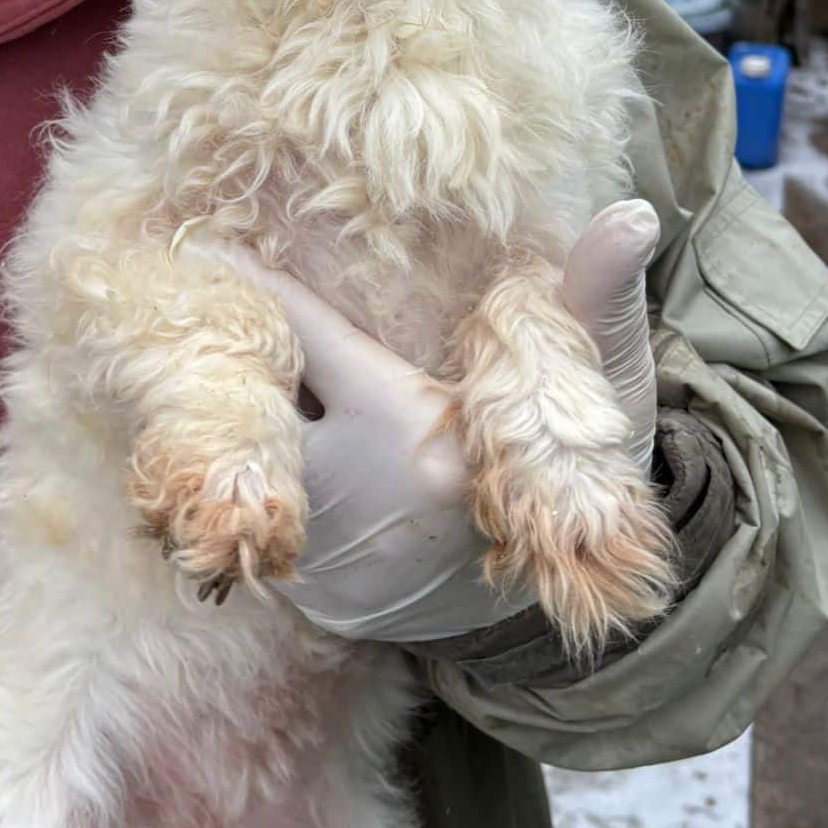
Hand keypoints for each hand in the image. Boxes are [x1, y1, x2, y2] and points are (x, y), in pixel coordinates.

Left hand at [202, 198, 661, 645]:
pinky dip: (243, 475)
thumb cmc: (573, 477)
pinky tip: (244, 446)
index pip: (309, 335)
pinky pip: (248, 514)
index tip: (206, 246)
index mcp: (414, 431)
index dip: (259, 288)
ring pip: (240, 460)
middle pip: (253, 401)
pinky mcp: (303, 593)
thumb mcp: (603, 389)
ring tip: (209, 371)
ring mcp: (320, 553)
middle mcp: (354, 495)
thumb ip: (597, 300)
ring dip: (230, 418)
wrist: (559, 610)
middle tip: (193, 308)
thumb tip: (633, 217)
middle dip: (232, 359)